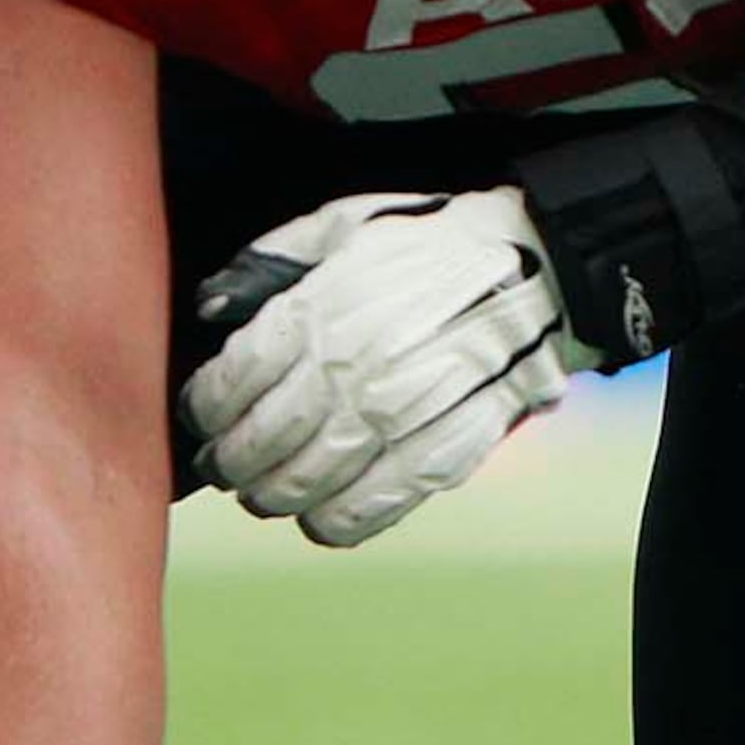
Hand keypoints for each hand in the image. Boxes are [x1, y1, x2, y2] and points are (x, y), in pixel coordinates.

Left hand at [182, 186, 570, 546]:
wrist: (541, 265)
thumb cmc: (433, 242)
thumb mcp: (347, 223)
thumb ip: (271, 260)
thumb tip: (208, 305)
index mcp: (323, 309)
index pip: (234, 382)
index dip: (206, 409)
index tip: (203, 416)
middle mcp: (354, 369)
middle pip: (261, 443)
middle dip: (231, 462)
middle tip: (224, 465)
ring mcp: (401, 415)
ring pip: (309, 483)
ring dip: (274, 496)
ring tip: (266, 493)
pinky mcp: (445, 449)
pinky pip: (374, 505)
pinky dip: (337, 522)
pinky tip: (321, 516)